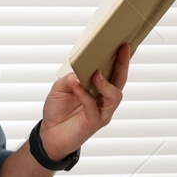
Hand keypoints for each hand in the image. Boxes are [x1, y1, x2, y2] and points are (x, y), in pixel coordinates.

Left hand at [38, 43, 130, 157]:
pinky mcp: (93, 123)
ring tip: (94, 72)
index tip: (127, 42)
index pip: (114, 71)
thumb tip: (80, 72)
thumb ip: (70, 77)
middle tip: (122, 48)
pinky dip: (84, 94)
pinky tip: (76, 85)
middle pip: (120, 80)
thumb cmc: (58, 110)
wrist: (49, 134)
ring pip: (114, 95)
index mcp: (99, 88)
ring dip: (104, 82)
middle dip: (122, 64)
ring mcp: (101, 112)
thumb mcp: (60, 87)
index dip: (123, 58)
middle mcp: (104, 99)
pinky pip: (93, 106)